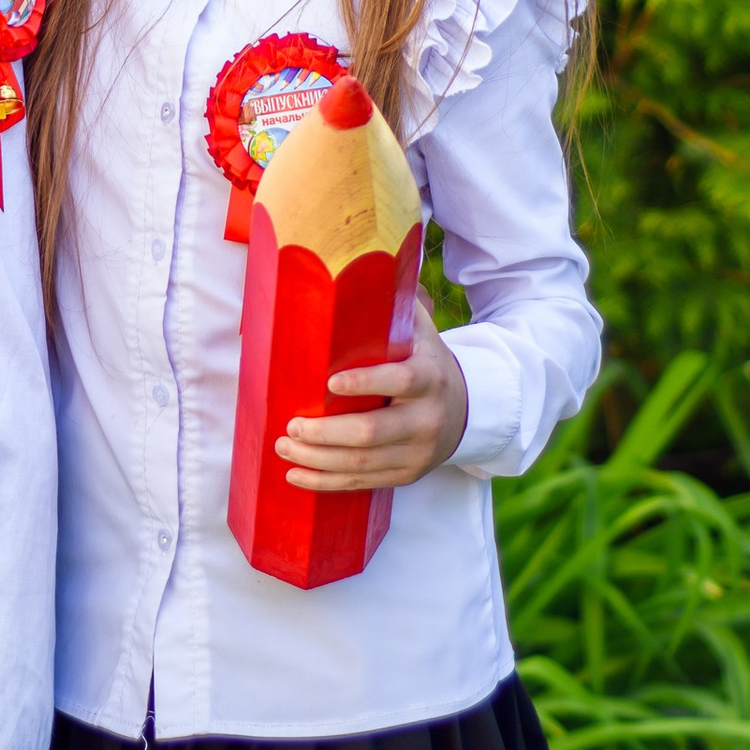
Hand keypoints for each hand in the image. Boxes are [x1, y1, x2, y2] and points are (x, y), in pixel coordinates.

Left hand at [277, 299, 469, 493]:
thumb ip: (392, 305)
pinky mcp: (406, 475)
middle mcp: (426, 419)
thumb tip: (353, 266)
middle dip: (325, 433)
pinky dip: (325, 483)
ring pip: (361, 464)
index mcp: (429, 377)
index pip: (398, 381)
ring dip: (316, 460)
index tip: (330, 383)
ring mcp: (417, 452)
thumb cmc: (424, 361)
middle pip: (371, 433)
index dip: (365, 383)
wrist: (465, 409)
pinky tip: (296, 476)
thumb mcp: (419, 331)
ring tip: (283, 446)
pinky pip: (361, 483)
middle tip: (290, 425)